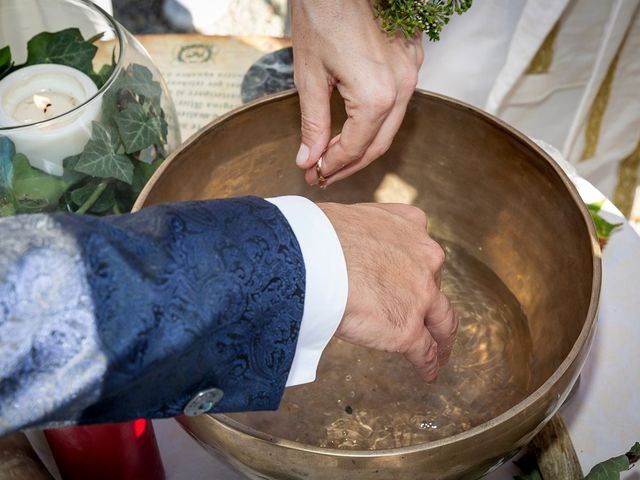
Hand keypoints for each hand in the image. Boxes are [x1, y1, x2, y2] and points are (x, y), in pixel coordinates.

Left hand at [292, 0, 422, 185]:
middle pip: (379, 144)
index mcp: (377, 95)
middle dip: (350, 164)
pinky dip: (378, 120)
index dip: (333, 165)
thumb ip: (313, 125)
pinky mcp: (411, 59)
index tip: (314, 174)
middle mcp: (402, 86)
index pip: (355, 147)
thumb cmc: (320, 19)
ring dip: (364, 145)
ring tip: (336, 156)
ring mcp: (411, 71)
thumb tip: (309, 159)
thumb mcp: (309, 77)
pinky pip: (398, 102)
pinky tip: (356, 126)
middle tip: (324, 174)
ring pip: (391, 126)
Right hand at [318, 202, 456, 381]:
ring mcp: (420, 296)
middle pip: (436, 286)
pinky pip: (424, 351)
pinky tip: (427, 372)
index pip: (422, 252)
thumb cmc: (320, 237)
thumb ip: (363, 236)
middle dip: (433, 304)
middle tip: (431, 319)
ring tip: (440, 352)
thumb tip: (345, 251)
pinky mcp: (408, 329)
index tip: (417, 281)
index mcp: (410, 226)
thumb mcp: (353, 219)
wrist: (315, 259)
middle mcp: (424, 260)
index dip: (419, 271)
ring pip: (442, 321)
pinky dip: (427, 364)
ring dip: (442, 338)